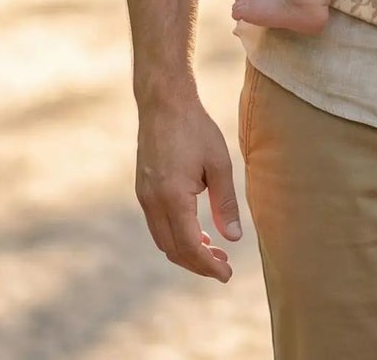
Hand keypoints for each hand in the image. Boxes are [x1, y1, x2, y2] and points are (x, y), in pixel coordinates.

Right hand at [135, 91, 242, 281]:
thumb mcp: (219, 163)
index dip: (208, 265)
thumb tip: (234, 238)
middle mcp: (152, 202)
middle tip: (224, 267)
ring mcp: (144, 196)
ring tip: (213, 251)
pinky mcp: (142, 189)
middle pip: (173, 250)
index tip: (227, 274)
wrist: (164, 102)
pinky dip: (175, 235)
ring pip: (163, 239)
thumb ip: (225, 202)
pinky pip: (157, 224)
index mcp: (172, 197)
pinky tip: (195, 230)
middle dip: (198, 264)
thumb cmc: (195, 128)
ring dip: (186, 251)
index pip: (189, 246)